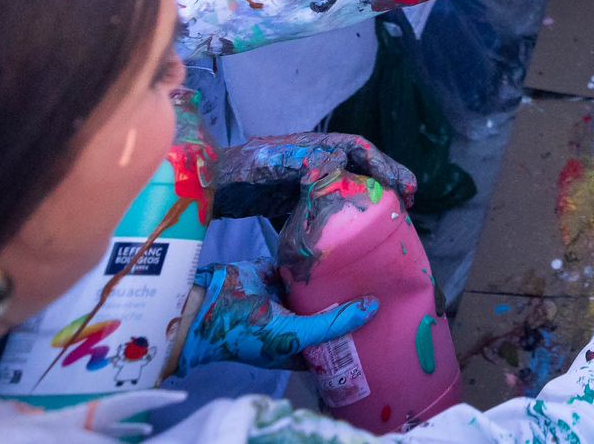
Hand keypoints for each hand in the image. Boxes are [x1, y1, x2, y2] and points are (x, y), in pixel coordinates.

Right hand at [175, 260, 377, 376]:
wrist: (207, 306)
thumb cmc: (250, 333)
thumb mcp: (295, 335)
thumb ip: (333, 324)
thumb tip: (374, 308)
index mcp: (299, 346)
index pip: (336, 342)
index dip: (357, 333)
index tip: (386, 318)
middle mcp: (295, 323)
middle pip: (330, 311)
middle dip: (350, 300)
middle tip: (385, 283)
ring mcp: (285, 298)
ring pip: (318, 287)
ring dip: (336, 277)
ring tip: (371, 263)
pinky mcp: (276, 275)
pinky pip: (301, 266)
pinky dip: (316, 259)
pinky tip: (341, 247)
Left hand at [212, 133, 417, 221]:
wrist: (212, 184)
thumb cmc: (242, 173)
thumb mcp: (279, 164)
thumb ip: (309, 163)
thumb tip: (344, 165)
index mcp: (315, 147)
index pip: (360, 150)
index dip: (385, 165)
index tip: (404, 186)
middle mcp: (315, 157)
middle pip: (360, 163)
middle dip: (387, 178)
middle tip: (410, 199)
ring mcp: (307, 176)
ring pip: (348, 180)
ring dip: (371, 193)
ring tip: (394, 211)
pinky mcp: (296, 195)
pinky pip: (329, 198)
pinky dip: (346, 209)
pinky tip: (356, 228)